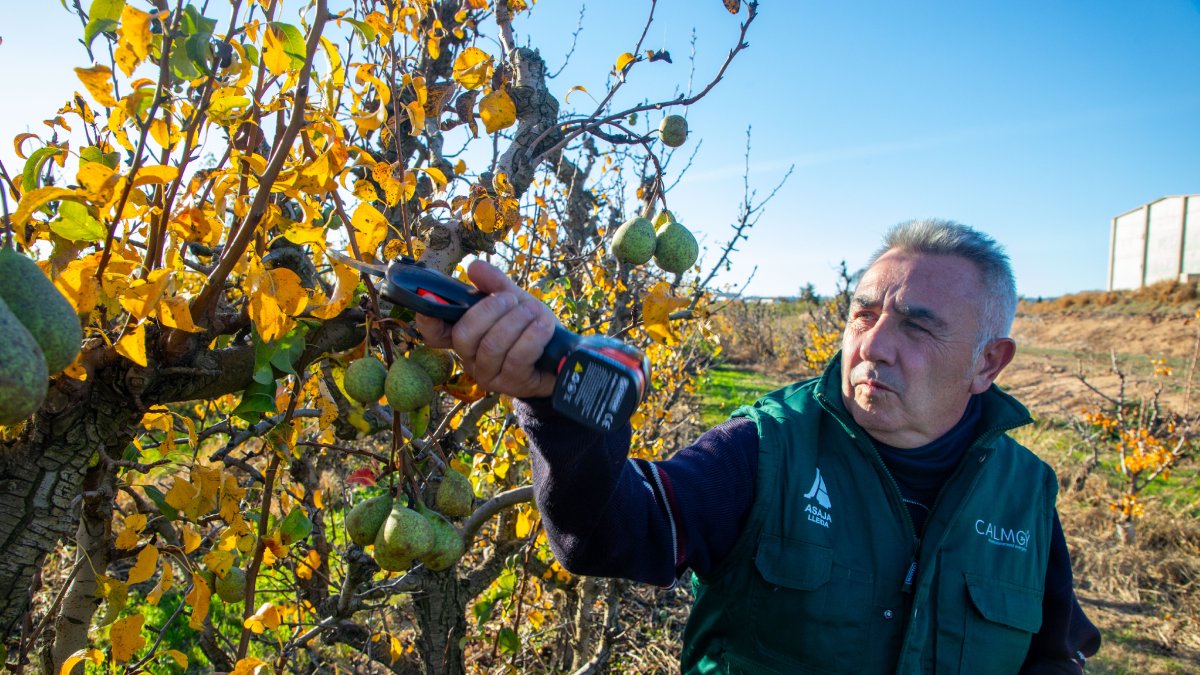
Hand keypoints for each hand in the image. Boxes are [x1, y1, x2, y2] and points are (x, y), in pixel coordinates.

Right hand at [414, 260, 558, 398]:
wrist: (561, 357)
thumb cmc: (531, 328)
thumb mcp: (515, 301)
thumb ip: (495, 284)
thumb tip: (473, 267)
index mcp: (466, 336)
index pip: (435, 334)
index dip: (428, 319)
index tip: (430, 298)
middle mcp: (471, 358)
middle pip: (464, 335)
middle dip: (490, 310)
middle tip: (511, 299)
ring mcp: (490, 374)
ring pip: (492, 345)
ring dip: (516, 321)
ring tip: (532, 311)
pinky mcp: (513, 383)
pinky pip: (518, 357)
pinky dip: (533, 336)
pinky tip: (543, 326)